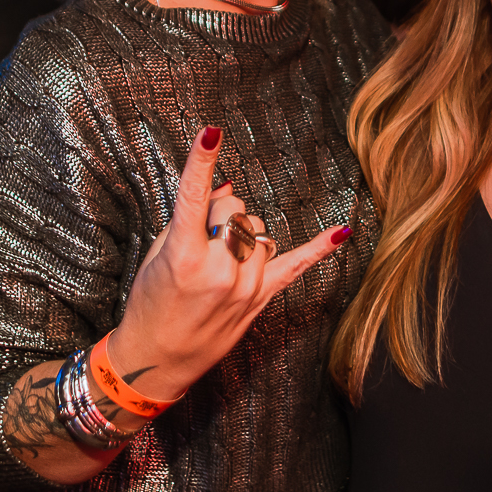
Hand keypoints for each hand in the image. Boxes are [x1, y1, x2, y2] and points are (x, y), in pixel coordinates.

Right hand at [109, 125, 351, 397]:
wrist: (157, 359)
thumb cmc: (149, 304)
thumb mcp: (157, 255)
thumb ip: (189, 220)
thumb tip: (225, 189)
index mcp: (184, 255)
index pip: (194, 197)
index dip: (202, 161)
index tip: (212, 132)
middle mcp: (219, 270)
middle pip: (233, 210)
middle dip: (217, 214)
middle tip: (200, 238)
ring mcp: (244, 286)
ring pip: (258, 230)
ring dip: (241, 232)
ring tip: (219, 257)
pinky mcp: (260, 299)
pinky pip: (296, 267)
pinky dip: (319, 248)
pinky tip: (342, 231)